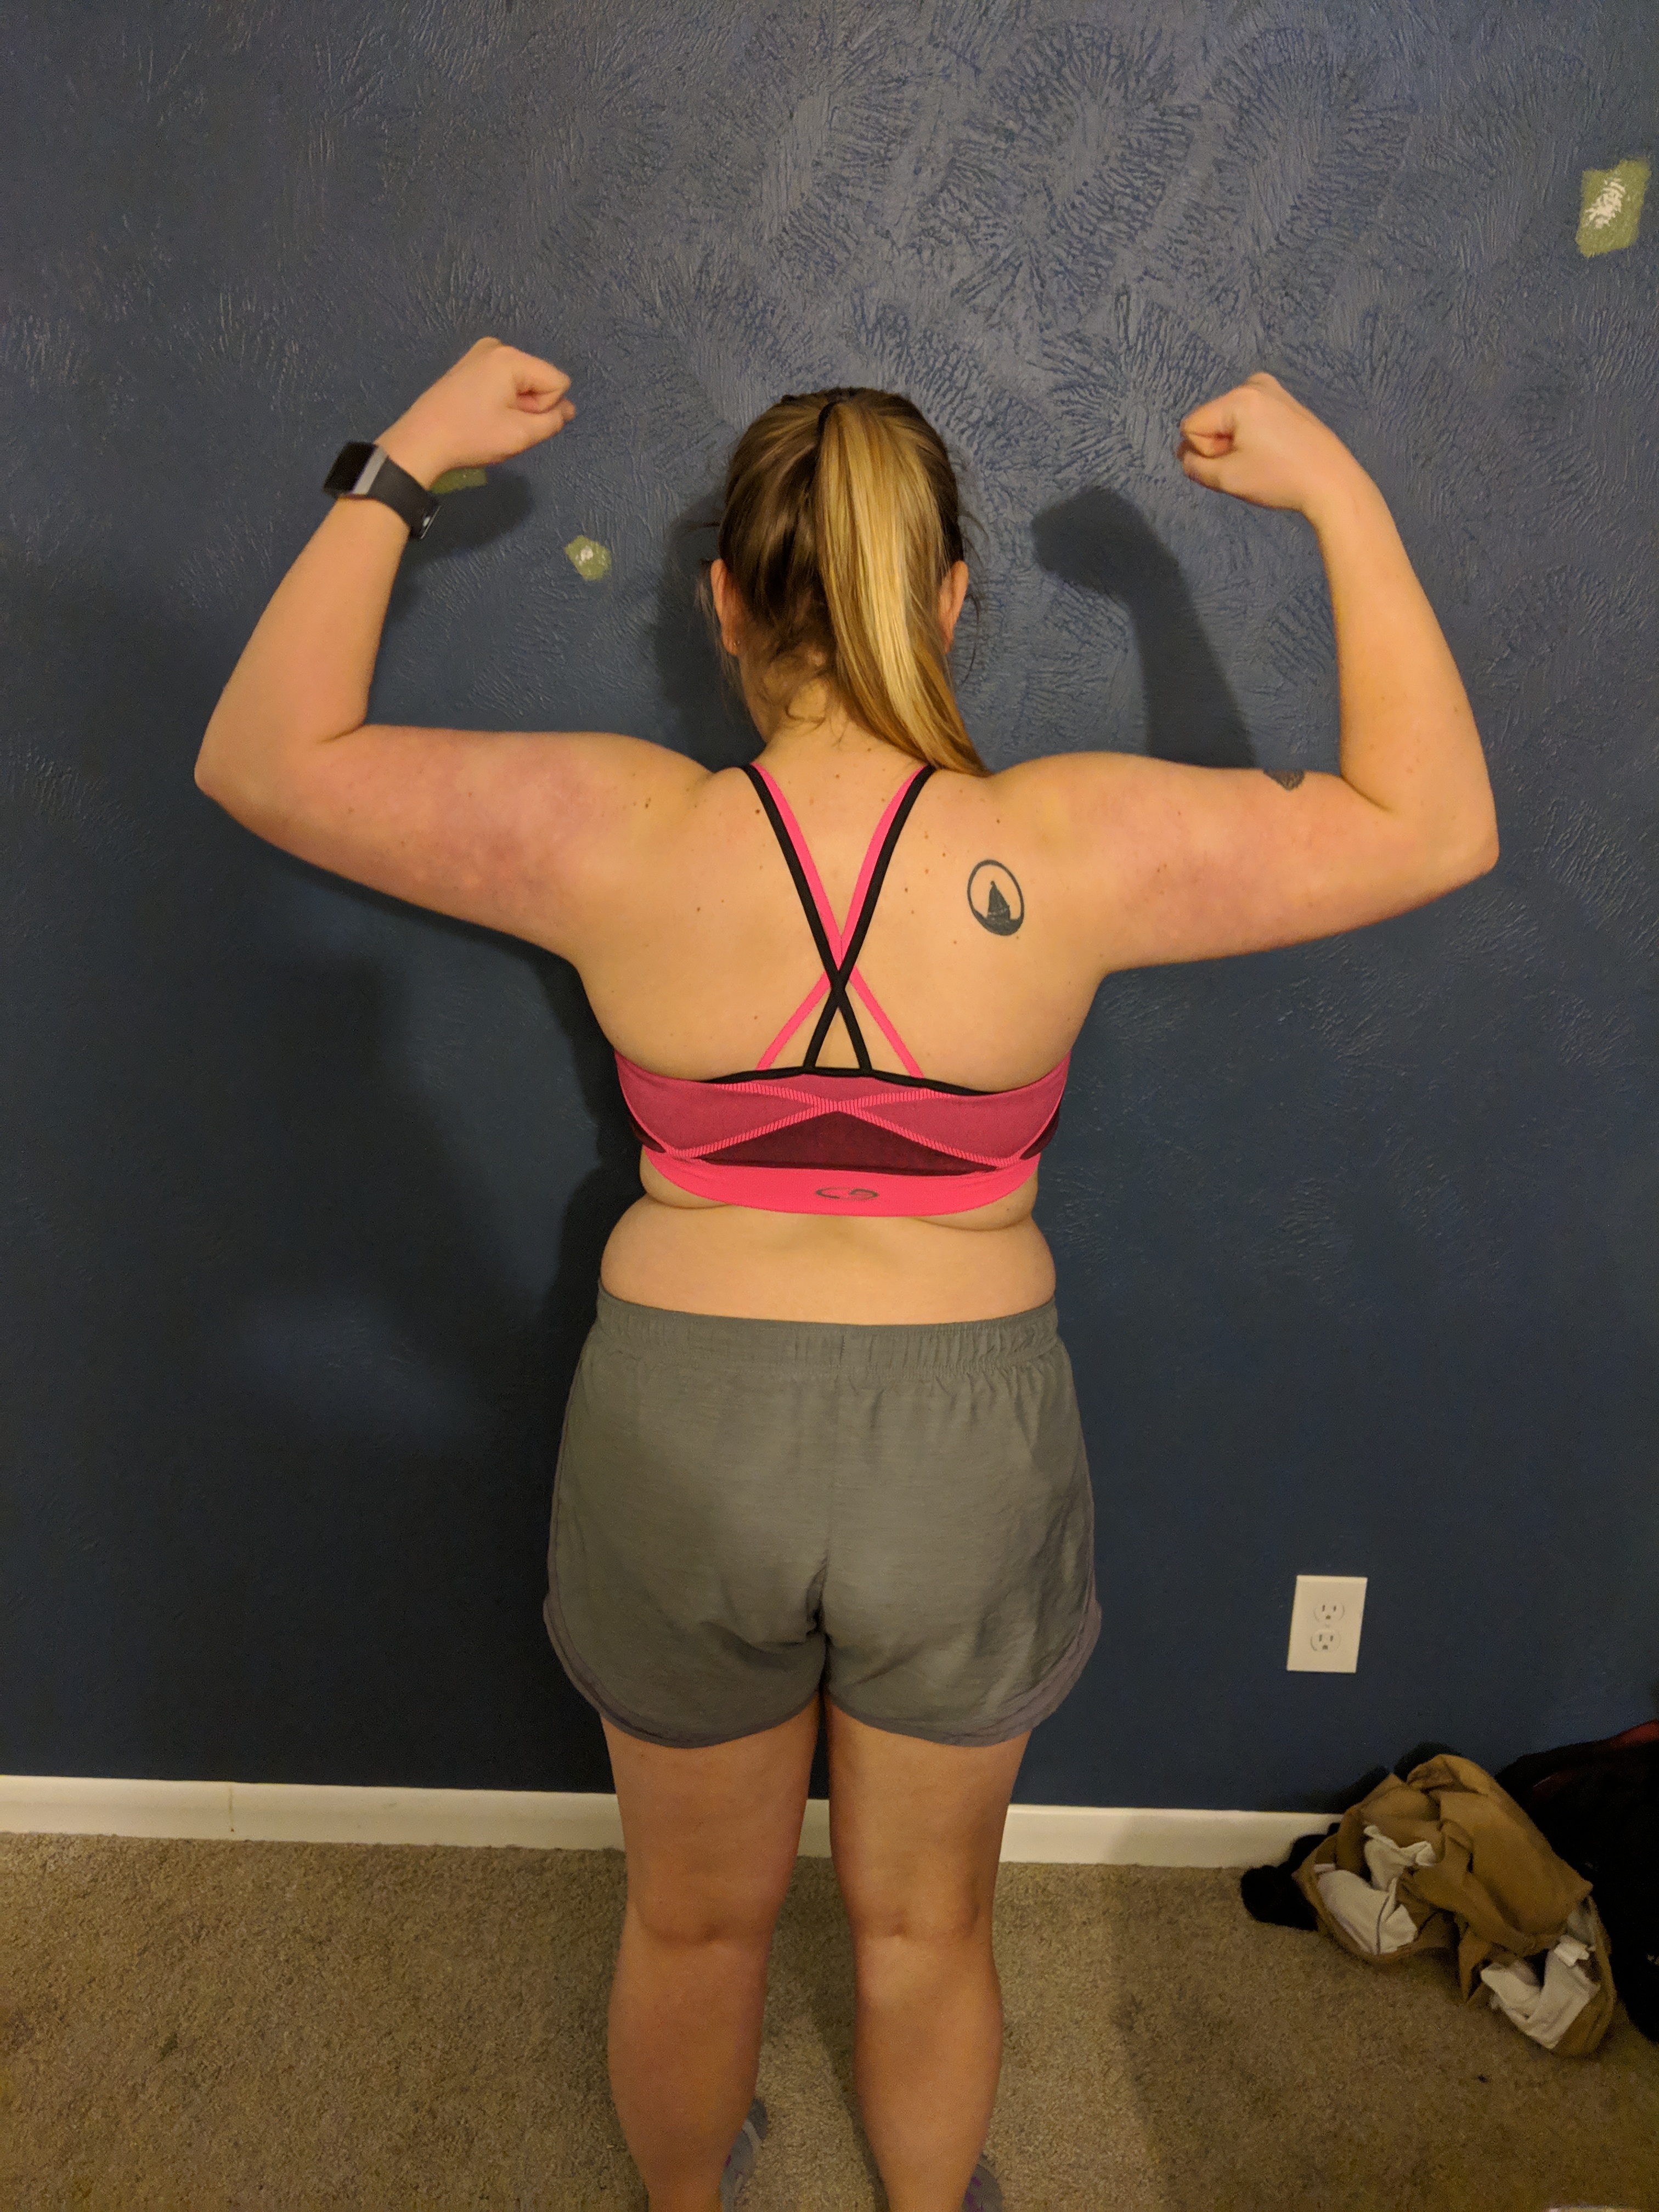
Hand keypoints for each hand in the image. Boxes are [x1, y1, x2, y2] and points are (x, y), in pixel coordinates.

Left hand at [375, 337, 575, 485]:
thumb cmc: (472, 436)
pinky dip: (501, 398)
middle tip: (502, 424)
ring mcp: (480, 353)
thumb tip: (568, 409)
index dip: (546, 408)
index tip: (518, 422)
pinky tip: (481, 411)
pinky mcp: (469, 364)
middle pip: (539, 378)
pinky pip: (503, 380)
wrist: (422, 439)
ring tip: (490, 419)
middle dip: (530, 405)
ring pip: (522, 381)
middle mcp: (497, 346)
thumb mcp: (521, 435)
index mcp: (511, 357)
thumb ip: (553, 421)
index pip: (558, 382)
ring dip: (516, 404)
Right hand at [1177, 373, 1366, 520]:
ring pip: (1228, 420)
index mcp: (1239, 397)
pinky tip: (1272, 451)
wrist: (1332, 481)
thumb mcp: (1226, 479)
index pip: (1191, 426)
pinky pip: (1248, 418)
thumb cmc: (1279, 479)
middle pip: (1210, 420)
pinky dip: (1251, 436)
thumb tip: (1186, 454)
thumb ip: (1194, 465)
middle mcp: (1254, 383)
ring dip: (1235, 443)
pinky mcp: (1284, 400)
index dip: (1205, 452)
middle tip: (1251, 463)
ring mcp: (1272, 389)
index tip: (1234, 464)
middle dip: (1221, 445)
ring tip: (1263, 458)